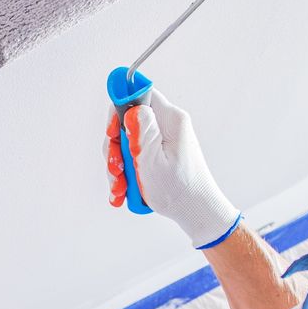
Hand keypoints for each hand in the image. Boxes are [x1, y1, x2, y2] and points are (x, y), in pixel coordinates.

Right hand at [105, 89, 241, 248]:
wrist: (195, 212)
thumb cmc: (179, 189)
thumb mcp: (153, 159)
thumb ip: (140, 130)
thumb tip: (130, 105)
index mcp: (170, 120)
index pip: (139, 96)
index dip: (118, 111)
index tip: (111, 133)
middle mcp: (166, 127)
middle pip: (127, 124)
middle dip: (115, 149)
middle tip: (116, 169)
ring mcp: (161, 142)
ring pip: (127, 145)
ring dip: (117, 167)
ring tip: (120, 187)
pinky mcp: (158, 156)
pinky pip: (134, 159)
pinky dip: (125, 175)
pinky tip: (123, 192)